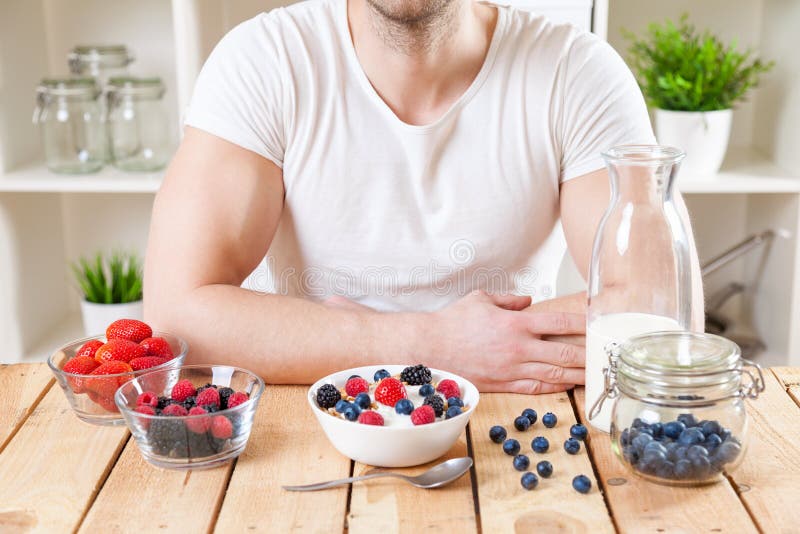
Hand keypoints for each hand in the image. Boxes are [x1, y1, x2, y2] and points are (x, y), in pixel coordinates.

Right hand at [429, 290, 584, 393]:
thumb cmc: (453, 322)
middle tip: (607, 354)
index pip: (558, 322)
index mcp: (515, 323)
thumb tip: (528, 301)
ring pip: (554, 373)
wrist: (430, 348)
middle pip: (563, 352)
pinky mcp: (504, 384)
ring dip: (578, 373)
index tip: (598, 322)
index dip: (582, 323)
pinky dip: (555, 386)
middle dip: (588, 354)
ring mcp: (512, 369)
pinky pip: (536, 387)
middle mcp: (518, 348)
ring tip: (596, 373)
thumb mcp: (481, 298)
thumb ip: (508, 299)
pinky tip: (568, 384)